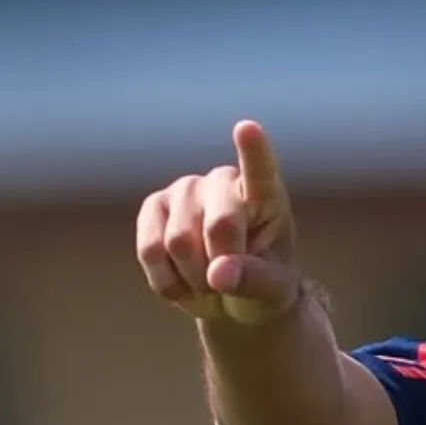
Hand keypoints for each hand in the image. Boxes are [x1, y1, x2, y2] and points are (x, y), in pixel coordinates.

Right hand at [136, 121, 301, 324]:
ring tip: (210, 282)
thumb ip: (256, 280)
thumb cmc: (261, 285)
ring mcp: (185, 190)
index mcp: (265, 195)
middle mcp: (223, 182)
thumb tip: (218, 274)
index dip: (253, 150)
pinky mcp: (152, 208)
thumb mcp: (274, 291)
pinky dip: (168, 281)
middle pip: (220, 227)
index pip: (260, 170)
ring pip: (179, 242)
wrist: (228, 296)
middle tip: (230, 282)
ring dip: (195, 279)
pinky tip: (184, 282)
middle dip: (223, 267)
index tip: (247, 128)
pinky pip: (151, 251)